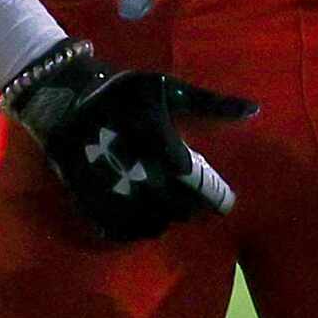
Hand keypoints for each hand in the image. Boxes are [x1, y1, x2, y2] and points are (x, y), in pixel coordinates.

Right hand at [2, 42, 255, 240]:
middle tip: (198, 205)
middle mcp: (134, 167)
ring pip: (151, 223)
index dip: (213, 197)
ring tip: (171, 209)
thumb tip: (255, 110)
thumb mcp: (165, 88)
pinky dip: (136, 230)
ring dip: (166, 220)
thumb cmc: (121, 91)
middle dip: (192, 209)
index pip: (194, 182)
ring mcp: (110, 187)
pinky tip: (144, 218)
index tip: (223, 201)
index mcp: (156, 138)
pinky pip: (120, 230)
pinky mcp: (89, 199)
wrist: (62, 96)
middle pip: (177, 207)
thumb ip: (209, 103)